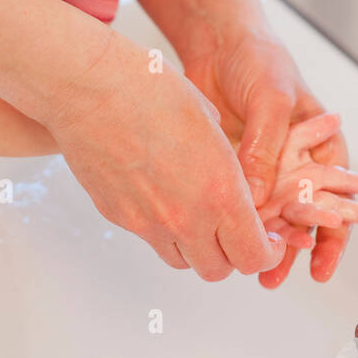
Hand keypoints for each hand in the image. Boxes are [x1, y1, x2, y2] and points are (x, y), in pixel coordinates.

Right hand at [45, 28, 285, 280]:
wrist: (91, 87)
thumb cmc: (151, 90)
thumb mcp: (211, 121)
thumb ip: (227, 163)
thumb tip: (231, 179)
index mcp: (219, 192)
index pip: (252, 256)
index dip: (265, 252)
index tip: (267, 239)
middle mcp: (184, 218)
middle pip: (217, 270)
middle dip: (232, 254)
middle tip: (236, 229)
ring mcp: (147, 222)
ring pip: (182, 261)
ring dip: (196, 247)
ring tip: (198, 213)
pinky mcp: (118, 216)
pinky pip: (149, 238)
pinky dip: (162, 229)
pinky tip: (162, 194)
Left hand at [182, 26, 357, 287]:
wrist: (217, 41)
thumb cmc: (259, 59)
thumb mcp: (272, 100)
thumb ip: (267, 149)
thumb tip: (257, 197)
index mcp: (318, 145)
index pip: (338, 197)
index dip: (337, 232)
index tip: (325, 262)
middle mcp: (293, 162)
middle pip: (303, 215)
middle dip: (297, 248)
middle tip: (282, 275)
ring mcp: (262, 168)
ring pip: (271, 217)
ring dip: (267, 243)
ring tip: (258, 272)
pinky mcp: (232, 168)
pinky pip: (238, 204)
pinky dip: (238, 224)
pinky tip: (230, 242)